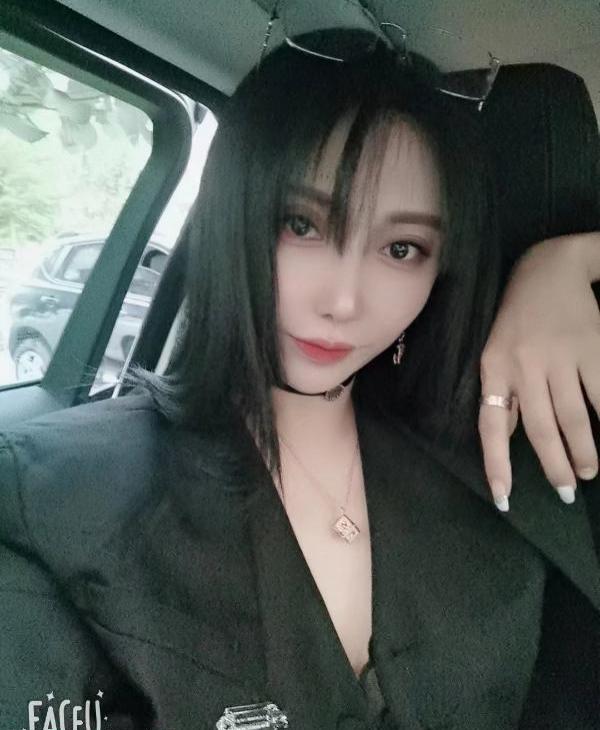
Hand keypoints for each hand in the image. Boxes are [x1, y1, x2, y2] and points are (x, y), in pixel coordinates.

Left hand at [479, 233, 599, 510]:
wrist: (548, 268)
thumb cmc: (518, 319)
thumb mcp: (496, 353)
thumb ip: (504, 395)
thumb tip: (508, 438)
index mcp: (495, 368)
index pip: (492, 424)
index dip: (497, 464)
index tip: (503, 500)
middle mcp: (524, 364)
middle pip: (542, 429)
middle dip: (555, 466)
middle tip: (567, 490)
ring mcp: (560, 355)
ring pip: (576, 417)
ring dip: (585, 450)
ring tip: (590, 470)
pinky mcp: (592, 346)